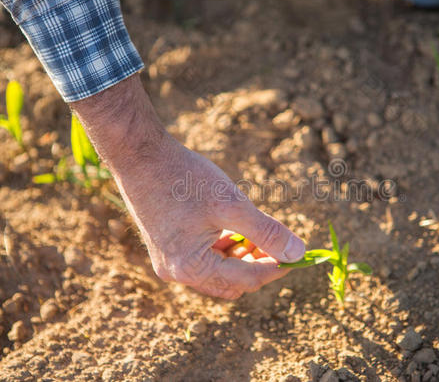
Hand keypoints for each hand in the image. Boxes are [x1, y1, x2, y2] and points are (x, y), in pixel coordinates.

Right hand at [69, 75, 304, 298]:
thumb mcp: (232, 205)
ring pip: (219, 272)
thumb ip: (266, 231)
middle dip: (259, 265)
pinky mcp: (167, 247)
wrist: (140, 155)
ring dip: (243, 257)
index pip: (246, 280)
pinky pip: (204, 259)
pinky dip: (225, 249)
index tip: (298, 255)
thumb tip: (298, 253)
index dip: (276, 267)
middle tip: (280, 244)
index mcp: (192, 268)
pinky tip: (236, 229)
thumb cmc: (185, 179)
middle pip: (232, 283)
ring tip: (259, 233)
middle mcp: (177, 273)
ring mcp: (169, 261)